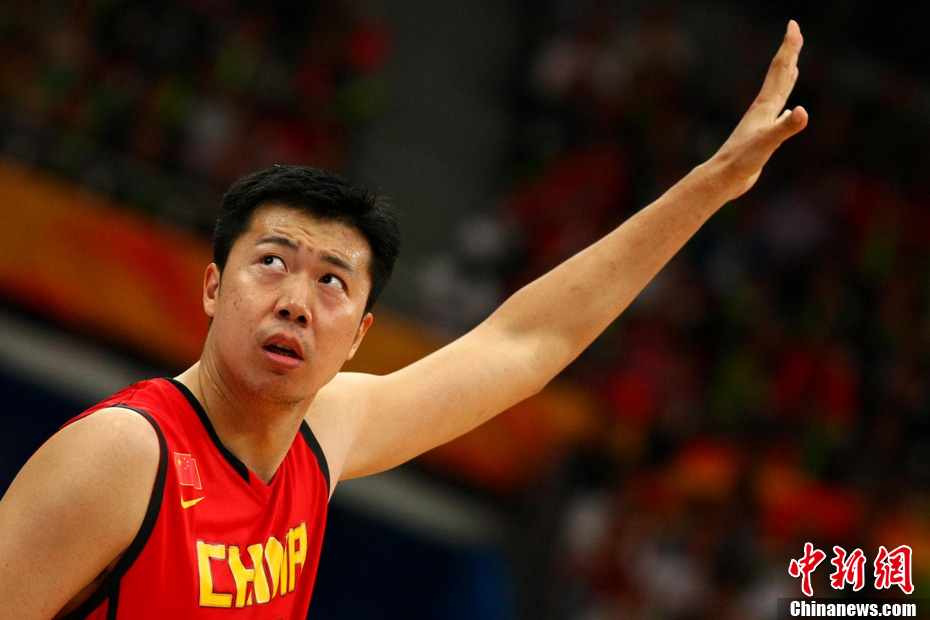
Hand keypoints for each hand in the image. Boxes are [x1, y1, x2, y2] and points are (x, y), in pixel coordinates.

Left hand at [713, 20, 808, 200]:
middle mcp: (763, 109)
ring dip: (787, 75)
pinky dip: (785, 103)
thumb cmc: (741, 161)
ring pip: (778, 92)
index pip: (780, 70)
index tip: (793, 25)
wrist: (724, 179)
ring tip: (793, 62)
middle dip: (789, 53)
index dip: (788, 47)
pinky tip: (788, 107)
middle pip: (779, 75)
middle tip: (795, 31)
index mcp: (765, 106)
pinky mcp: (762, 135)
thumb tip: (803, 112)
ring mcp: (762, 122)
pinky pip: (778, 112)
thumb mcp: (767, 143)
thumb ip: (785, 128)